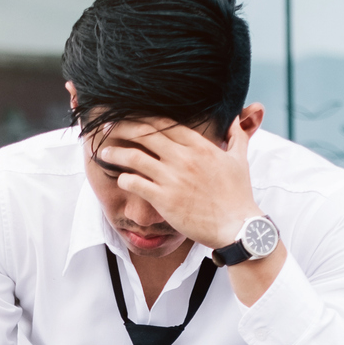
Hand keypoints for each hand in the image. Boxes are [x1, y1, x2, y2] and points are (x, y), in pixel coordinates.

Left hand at [97, 117, 260, 251]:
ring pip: (134, 157)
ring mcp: (173, 178)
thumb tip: (235, 119)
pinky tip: (120, 179)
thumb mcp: (240, 160)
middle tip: (108, 128)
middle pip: (144, 133)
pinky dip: (123, 178)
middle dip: (122, 128)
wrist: (238, 227)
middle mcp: (184, 157)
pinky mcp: (164, 199)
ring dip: (115, 153)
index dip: (143, 118)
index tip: (129, 117)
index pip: (164, 122)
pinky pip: (135, 183)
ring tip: (104, 153)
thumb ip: (237, 136)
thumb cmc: (239, 195)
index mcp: (200, 145)